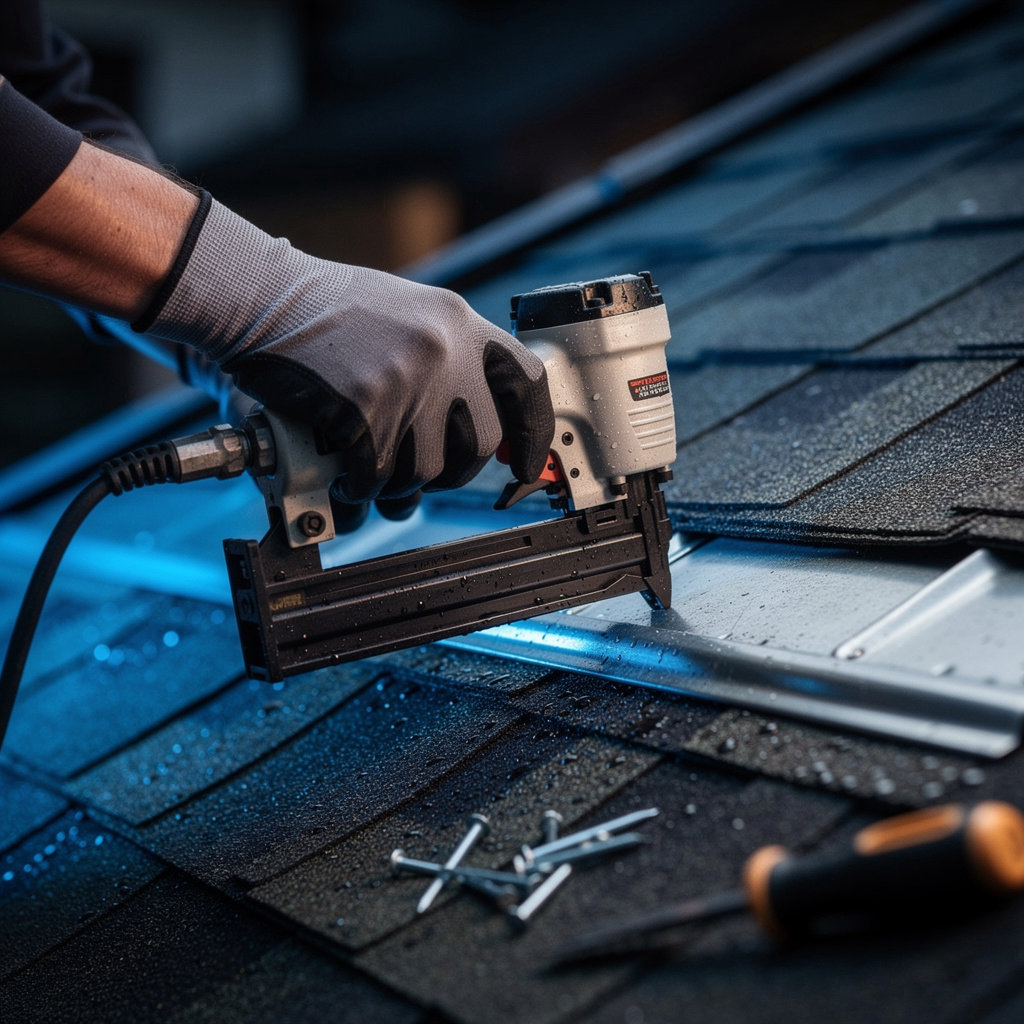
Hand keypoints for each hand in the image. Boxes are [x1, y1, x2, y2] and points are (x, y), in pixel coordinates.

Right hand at [139, 197, 554, 503]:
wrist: (260, 298)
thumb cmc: (327, 312)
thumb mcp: (407, 315)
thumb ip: (450, 360)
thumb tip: (478, 422)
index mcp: (459, 322)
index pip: (527, 383)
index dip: (534, 433)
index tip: (526, 465)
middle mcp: (443, 349)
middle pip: (479, 443)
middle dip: (451, 471)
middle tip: (420, 471)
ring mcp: (406, 379)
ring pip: (427, 469)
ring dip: (399, 483)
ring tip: (370, 468)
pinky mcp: (364, 409)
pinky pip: (377, 475)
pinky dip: (359, 486)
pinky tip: (342, 472)